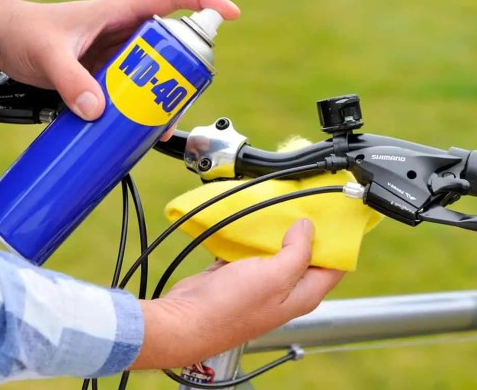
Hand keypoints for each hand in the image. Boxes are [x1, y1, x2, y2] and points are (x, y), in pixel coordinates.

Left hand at [0, 0, 239, 119]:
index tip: (232, 13)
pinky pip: (138, 92)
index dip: (204, 1)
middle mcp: (127, 33)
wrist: (5, 44)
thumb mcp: (47, 53)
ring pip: (159, 75)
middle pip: (173, 47)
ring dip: (166, 100)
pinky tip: (142, 131)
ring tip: (160, 127)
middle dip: (186, 74)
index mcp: (121, 11)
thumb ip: (70, 80)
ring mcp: (121, 57)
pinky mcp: (111, 77)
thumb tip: (98, 111)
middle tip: (181, 101)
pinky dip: (145, 111)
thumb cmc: (25, 32)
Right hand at [132, 219, 343, 368]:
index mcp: (302, 293)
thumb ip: (297, 252)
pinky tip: (255, 221)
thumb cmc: (231, 307)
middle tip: (307, 207)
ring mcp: (261, 281)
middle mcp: (285, 288)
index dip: (338, 242)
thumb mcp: (274, 276)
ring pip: (278, 250)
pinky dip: (255, 236)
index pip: (333, 266)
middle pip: (306, 256)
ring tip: (282, 208)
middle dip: (308, 232)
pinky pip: (253, 249)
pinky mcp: (239, 273)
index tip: (335, 216)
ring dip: (280, 231)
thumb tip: (308, 228)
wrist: (187, 318)